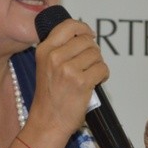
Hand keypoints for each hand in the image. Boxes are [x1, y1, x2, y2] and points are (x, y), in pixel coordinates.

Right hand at [29, 18, 108, 137]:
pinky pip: (103, 69)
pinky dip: (103, 75)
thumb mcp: (45, 66)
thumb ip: (60, 49)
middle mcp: (55, 57)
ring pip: (96, 54)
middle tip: (88, 64)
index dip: (83, 28)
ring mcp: (68, 69)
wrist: (47, 122)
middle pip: (86, 40)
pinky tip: (95, 82)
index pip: (68, 25)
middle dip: (92, 51)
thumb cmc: (49, 96)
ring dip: (97, 64)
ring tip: (89, 75)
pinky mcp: (82, 82)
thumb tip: (84, 35)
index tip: (89, 34)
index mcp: (44, 50)